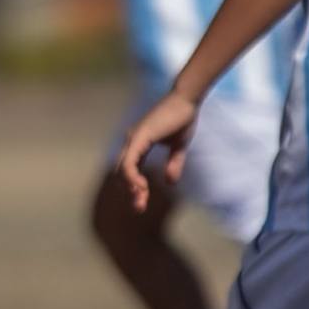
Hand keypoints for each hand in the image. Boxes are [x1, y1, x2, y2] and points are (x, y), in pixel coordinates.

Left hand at [116, 89, 200, 210]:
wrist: (187, 100)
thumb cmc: (183, 118)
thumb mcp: (179, 147)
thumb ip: (173, 164)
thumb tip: (170, 182)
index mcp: (138, 144)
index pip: (129, 170)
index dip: (134, 187)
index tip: (143, 203)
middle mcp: (131, 141)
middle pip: (122, 173)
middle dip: (130, 192)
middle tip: (139, 209)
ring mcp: (133, 139)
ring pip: (123, 170)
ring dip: (131, 189)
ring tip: (140, 202)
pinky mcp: (139, 138)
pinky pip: (129, 163)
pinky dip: (132, 177)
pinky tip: (141, 187)